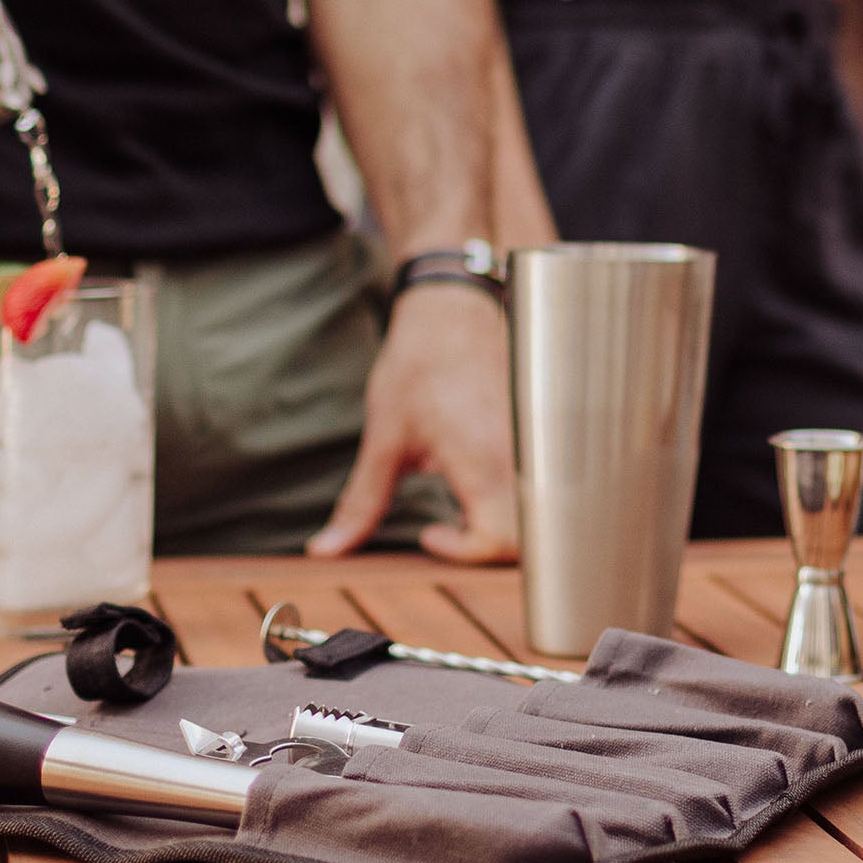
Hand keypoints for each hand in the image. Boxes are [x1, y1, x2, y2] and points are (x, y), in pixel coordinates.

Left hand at [310, 280, 519, 562]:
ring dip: (501, 526)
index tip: (429, 535)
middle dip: (487, 551)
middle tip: (447, 531)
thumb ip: (360, 503)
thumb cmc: (420, 364)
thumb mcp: (384, 439)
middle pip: (527, 538)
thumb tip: (325, 550)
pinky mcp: (536, 435)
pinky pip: (537, 486)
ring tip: (461, 507)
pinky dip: (512, 501)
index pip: (500, 542)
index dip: (464, 555)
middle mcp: (520, 458)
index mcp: (484, 462)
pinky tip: (477, 482)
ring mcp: (534, 445)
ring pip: (536, 514)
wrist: (454, 307)